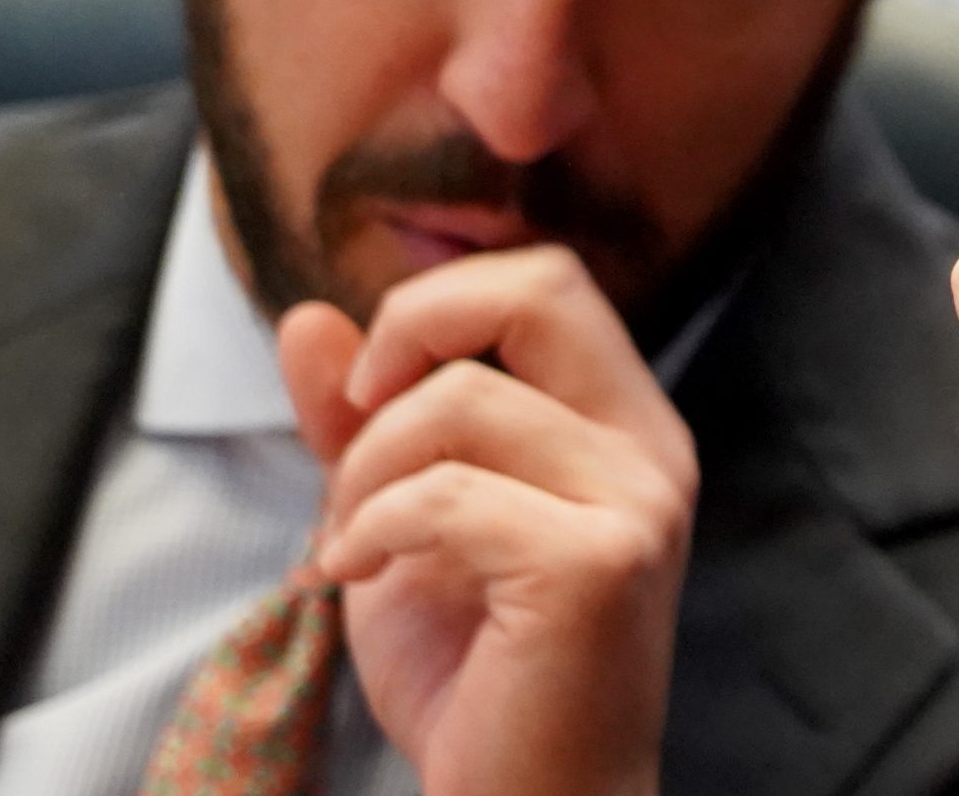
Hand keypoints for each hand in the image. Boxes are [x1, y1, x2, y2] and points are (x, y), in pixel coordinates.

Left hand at [280, 246, 696, 795]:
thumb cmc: (478, 679)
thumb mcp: (401, 525)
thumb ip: (363, 422)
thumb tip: (307, 317)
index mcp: (623, 424)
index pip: (546, 280)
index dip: (440, 305)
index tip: (370, 391)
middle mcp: (651, 447)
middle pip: (541, 288)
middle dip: (414, 328)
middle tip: (358, 419)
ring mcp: (636, 503)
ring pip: (464, 398)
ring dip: (367, 468)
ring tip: (351, 542)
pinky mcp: (596, 566)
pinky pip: (446, 494)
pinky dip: (371, 530)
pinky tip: (357, 578)